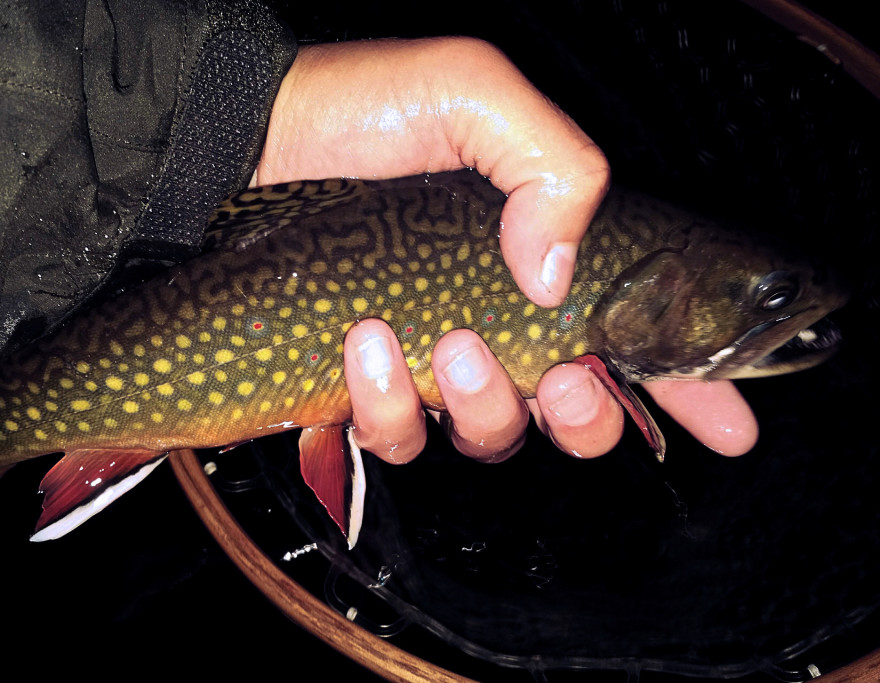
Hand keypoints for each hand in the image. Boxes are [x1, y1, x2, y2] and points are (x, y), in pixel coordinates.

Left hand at [254, 37, 757, 461]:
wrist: (247, 138)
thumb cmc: (360, 109)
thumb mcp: (475, 97)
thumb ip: (553, 166)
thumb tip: (555, 279)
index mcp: (540, 255)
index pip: (634, 338)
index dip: (688, 390)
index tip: (727, 424)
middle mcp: (495, 318)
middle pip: (573, 416)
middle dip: (586, 419)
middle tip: (564, 380)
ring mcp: (430, 359)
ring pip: (489, 438)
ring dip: (484, 408)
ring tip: (454, 345)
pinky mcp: (363, 384)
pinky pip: (396, 436)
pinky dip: (389, 406)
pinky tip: (369, 344)